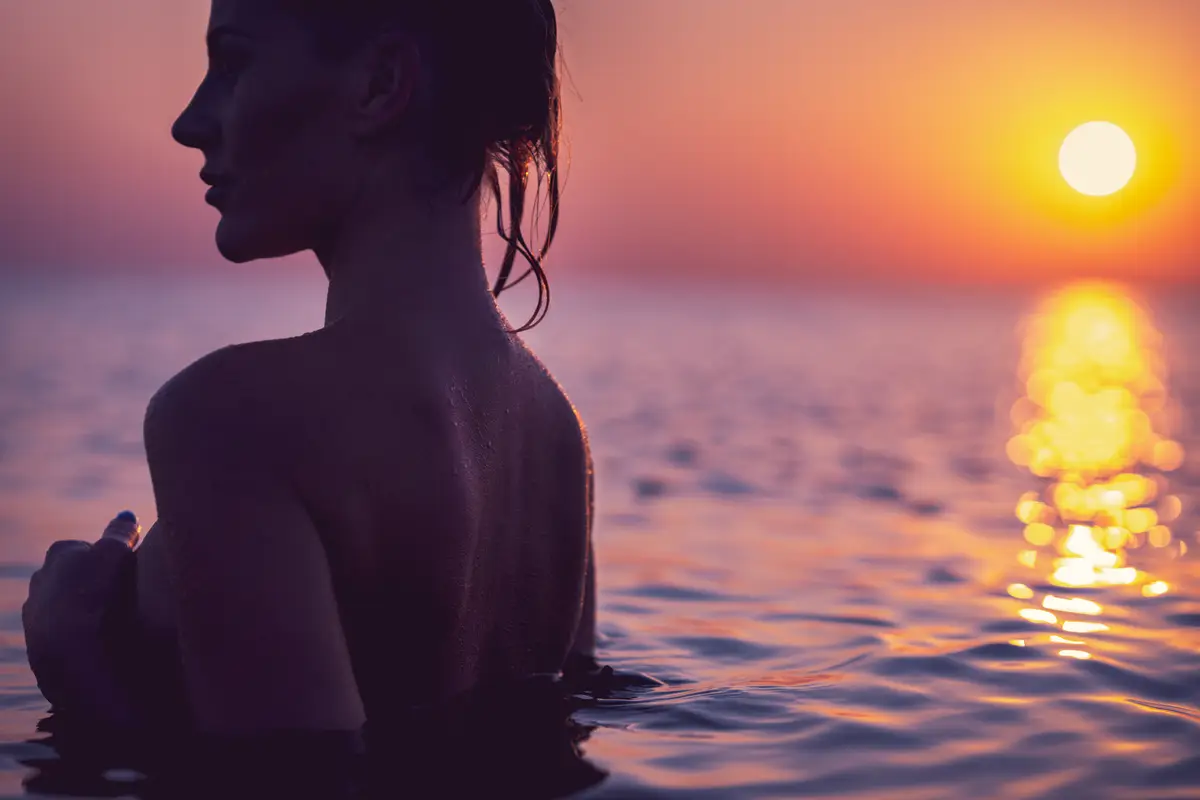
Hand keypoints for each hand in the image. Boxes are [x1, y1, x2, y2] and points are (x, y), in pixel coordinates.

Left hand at [22, 511, 141, 724]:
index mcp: (56, 557)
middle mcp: (40, 584)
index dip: (110, 557)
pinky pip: (67, 636)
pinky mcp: (41, 649)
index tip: (128, 569)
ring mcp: (37, 618)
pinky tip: (104, 645)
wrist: (68, 658)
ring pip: (69, 606)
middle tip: (125, 594)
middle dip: (95, 582)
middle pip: (75, 576)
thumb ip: (120, 534)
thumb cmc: (91, 597)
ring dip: (88, 611)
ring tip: (117, 623)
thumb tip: (126, 516)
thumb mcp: (113, 556)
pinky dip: (83, 638)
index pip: (85, 547)